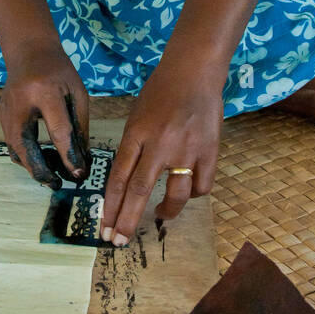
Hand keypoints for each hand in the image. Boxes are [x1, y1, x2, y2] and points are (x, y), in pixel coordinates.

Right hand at [0, 42, 90, 188]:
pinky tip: (41, 161)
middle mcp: (20, 104)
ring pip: (15, 150)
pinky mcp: (0, 117)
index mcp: (45, 92)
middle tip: (58, 185)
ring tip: (52, 176)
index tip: (79, 174)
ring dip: (32, 167)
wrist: (29, 52)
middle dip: (41, 171)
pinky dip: (26, 157)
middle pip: (27, 147)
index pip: (58, 132)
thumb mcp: (77, 92)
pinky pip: (12, 144)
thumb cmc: (59, 71)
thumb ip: (79, 126)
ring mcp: (6, 111)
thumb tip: (81, 159)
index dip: (69, 156)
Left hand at [100, 63, 223, 244]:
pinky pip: (202, 186)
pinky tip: (188, 192)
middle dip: (127, 222)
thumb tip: (126, 182)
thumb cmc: (161, 91)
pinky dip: (194, 194)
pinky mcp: (209, 151)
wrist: (194, 71)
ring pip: (176, 196)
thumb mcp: (136, 116)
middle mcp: (159, 145)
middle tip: (118, 242)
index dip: (110, 208)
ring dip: (165, 213)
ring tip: (160, 217)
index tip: (104, 228)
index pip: (118, 179)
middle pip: (138, 192)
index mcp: (136, 135)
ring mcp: (186, 149)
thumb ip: (132, 147)